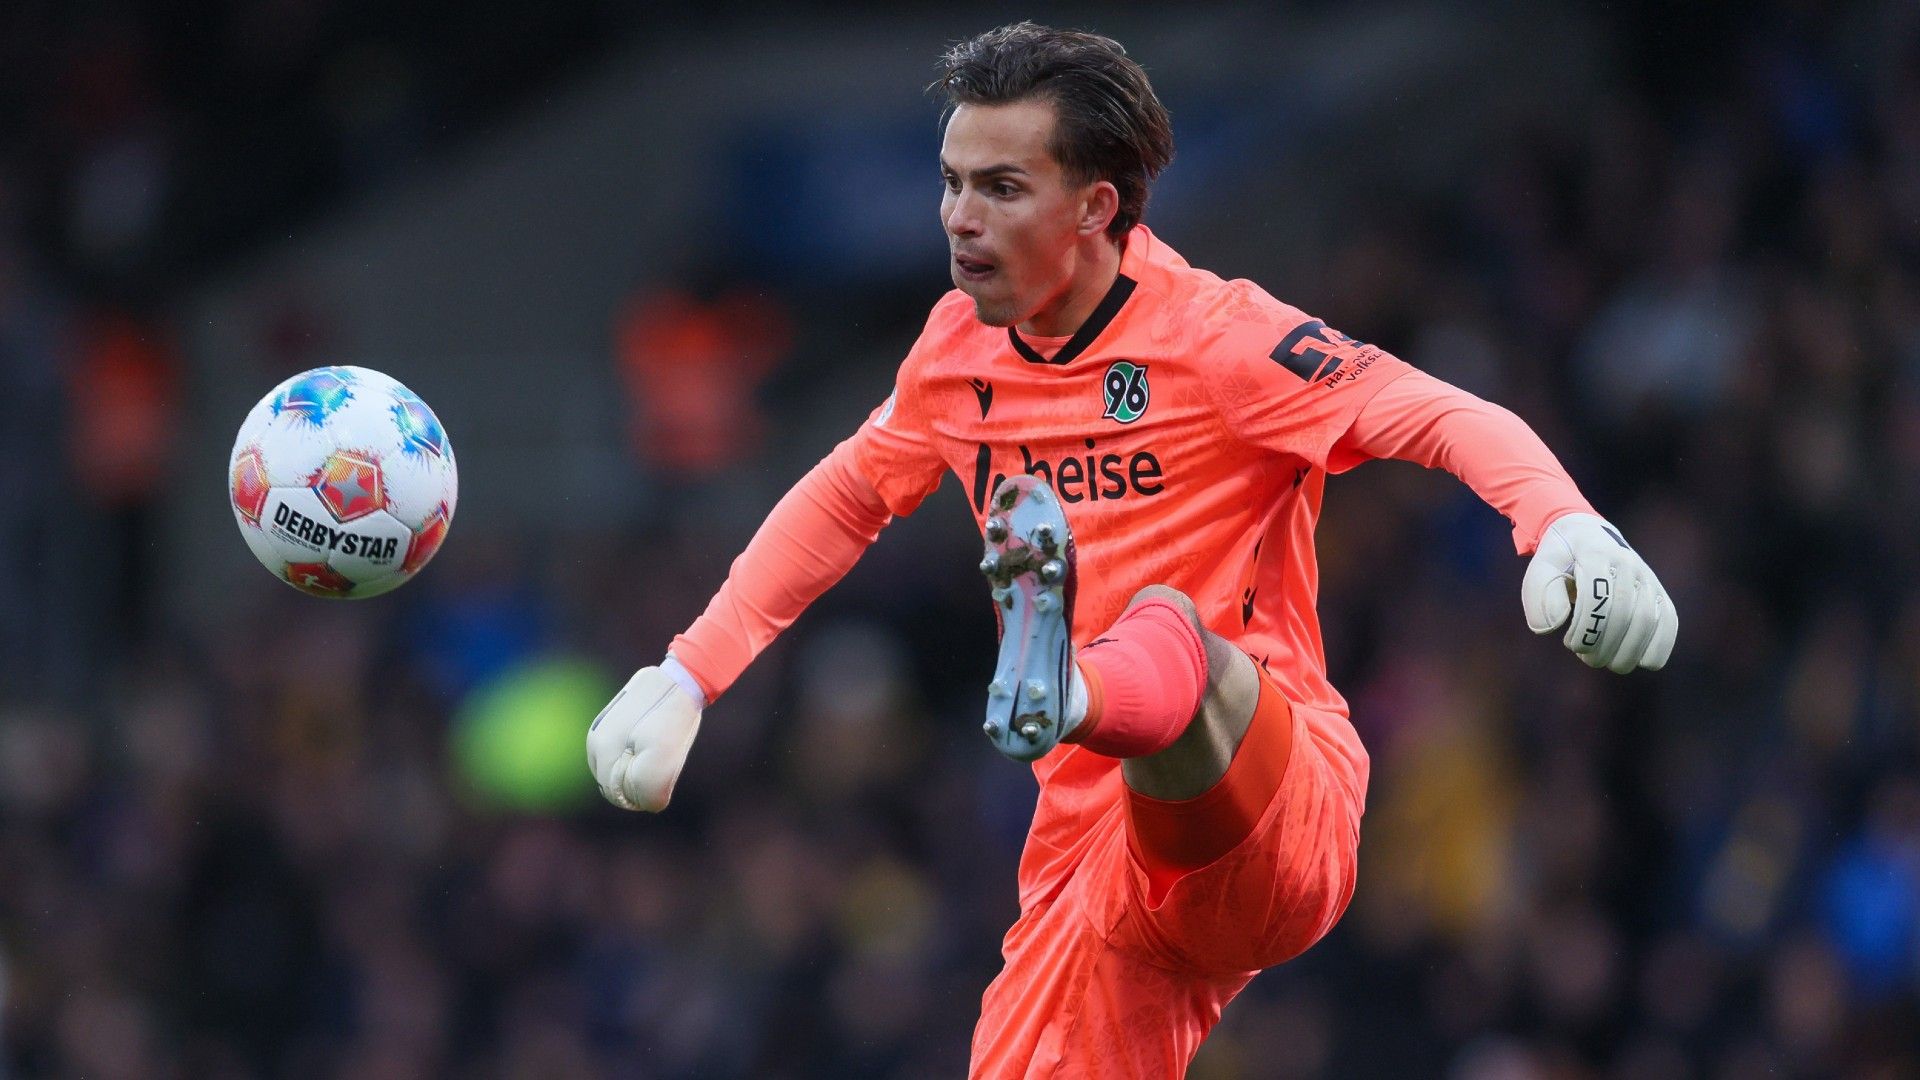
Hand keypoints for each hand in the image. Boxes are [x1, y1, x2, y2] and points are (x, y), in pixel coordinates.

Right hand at [586, 666, 702, 811]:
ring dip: (634, 767)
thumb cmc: (673, 720)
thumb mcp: (665, 758)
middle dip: (636, 782)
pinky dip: (633, 753)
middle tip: (663, 765)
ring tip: (659, 749)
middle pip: (612, 782)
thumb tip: (650, 805)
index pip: (616, 794)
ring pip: (614, 767)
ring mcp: (600, 729)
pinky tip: (652, 739)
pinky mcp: (609, 721)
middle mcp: (594, 741)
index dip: (640, 796)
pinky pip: (618, 750)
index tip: (661, 782)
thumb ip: (650, 788)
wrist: (679, 680)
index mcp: (603, 751)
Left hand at [1521, 512, 1677, 672]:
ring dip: (1626, 652)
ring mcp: (1647, 578)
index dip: (1586, 629)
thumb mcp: (1541, 568)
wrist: (1587, 535)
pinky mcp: (1660, 592)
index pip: (1598, 597)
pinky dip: (1658, 647)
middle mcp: (1627, 564)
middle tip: (1586, 656)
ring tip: (1605, 661)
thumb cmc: (1561, 559)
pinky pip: (1669, 621)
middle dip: (1603, 645)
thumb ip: (1540, 595)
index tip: (1571, 644)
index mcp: (1596, 554)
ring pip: (1647, 621)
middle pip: (1623, 613)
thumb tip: (1553, 626)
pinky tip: (1641, 661)